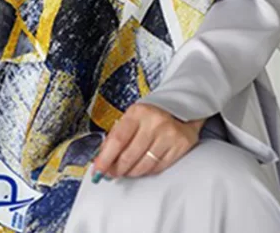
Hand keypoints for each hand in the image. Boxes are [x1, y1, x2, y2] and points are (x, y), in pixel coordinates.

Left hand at [91, 103, 205, 180]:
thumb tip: (101, 158)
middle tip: (111, 173)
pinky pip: (158, 167)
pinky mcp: (181, 145)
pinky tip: (142, 167)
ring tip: (126, 170)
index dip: (105, 158)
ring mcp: (169, 135)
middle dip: (117, 169)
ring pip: (144, 165)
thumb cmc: (150, 115)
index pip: (118, 140)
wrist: (180, 106)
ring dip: (131, 172)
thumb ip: (116, 135)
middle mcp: (154, 122)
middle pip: (130, 155)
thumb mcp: (131, 117)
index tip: (97, 170)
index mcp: (138, 112)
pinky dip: (147, 171)